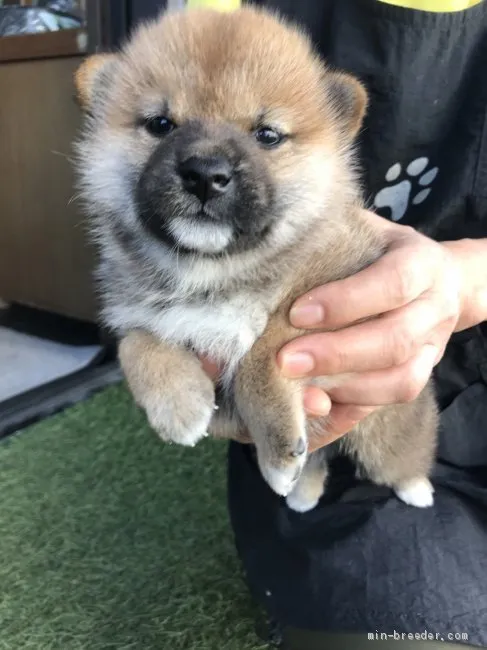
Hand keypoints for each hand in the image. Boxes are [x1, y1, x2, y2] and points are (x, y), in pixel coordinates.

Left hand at [278, 210, 468, 450]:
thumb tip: (271, 256)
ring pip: (400, 381)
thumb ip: (331, 240)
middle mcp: (434, 309)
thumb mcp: (365, 231)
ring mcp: (433, 349)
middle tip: (286, 361)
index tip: (297, 313)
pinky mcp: (420, 377)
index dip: (346, 302)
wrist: (442, 281)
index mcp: (423, 264)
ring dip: (345, 389)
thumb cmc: (384, 252)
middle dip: (337, 354)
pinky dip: (350, 410)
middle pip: (395, 340)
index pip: (393, 283)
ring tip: (299, 391)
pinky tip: (314, 410)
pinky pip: (388, 404)